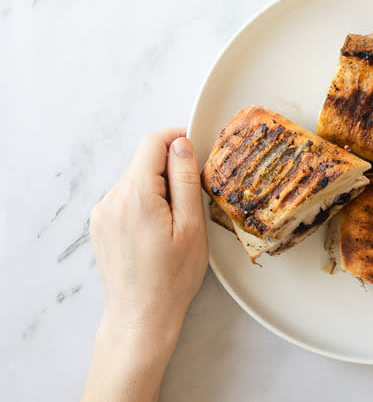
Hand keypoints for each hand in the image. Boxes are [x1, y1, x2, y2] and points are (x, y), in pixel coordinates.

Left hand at [83, 128, 207, 401]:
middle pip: (143, 162)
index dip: (175, 137)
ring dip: (156, 187)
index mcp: (137, 196)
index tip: (192, 145)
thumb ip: (184, 180)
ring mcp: (102, 212)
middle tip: (190, 198)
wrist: (141, 314)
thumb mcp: (191, 226)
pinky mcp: (99, 224)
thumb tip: (181, 144)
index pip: (152, 143)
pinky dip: (143, 202)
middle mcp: (112, 199)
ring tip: (174, 222)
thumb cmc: (172, 277)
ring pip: (134, 180)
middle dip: (168, 169)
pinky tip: (156, 230)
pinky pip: (124, 198)